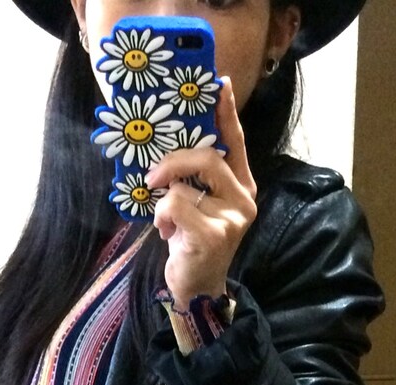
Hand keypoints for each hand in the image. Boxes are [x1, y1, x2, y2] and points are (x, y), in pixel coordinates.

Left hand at [145, 77, 256, 311]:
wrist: (197, 288)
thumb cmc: (192, 242)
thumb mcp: (197, 204)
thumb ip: (196, 178)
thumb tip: (172, 143)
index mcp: (242, 186)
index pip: (235, 142)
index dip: (226, 113)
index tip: (218, 84)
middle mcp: (243, 199)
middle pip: (207, 157)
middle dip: (172, 162)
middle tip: (152, 177)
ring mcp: (232, 219)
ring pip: (184, 185)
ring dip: (164, 202)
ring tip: (167, 222)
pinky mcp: (214, 235)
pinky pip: (175, 206)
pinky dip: (162, 218)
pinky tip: (168, 235)